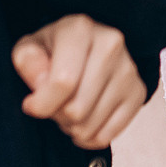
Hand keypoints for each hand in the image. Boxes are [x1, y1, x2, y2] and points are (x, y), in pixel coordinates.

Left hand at [11, 14, 146, 150]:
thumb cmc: (54, 50)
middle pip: (76, 110)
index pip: (63, 82)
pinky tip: (85, 119)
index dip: (41, 104)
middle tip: (55, 103)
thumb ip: (28, 62)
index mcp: (80, 29)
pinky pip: (107, 136)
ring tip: (70, 107)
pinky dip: (90, 137)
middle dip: (57, 115)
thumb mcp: (29, 48)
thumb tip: (41, 85)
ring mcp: (128, 70)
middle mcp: (111, 45)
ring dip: (72, 127)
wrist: (86, 47)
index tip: (31, 104)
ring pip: (90, 127)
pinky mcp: (138, 92)